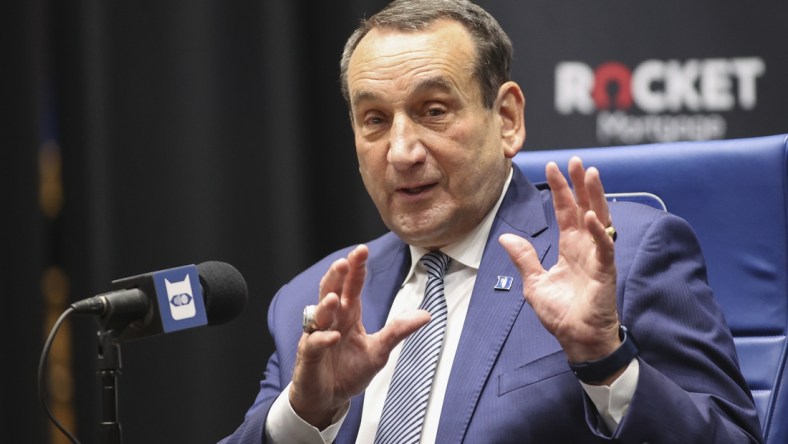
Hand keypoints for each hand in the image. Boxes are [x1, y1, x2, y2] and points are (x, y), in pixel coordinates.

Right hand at [289, 244, 430, 428]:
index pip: (352, 286)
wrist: (329, 400)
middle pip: (330, 291)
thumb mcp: (379, 351)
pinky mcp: (309, 356)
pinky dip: (323, 339)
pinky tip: (333, 337)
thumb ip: (398, 331)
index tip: (363, 250)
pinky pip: (314, 343)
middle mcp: (331, 320)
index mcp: (348, 314)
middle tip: (345, 261)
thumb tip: (426, 315)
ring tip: (335, 297)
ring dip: (326, 305)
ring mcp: (317, 336)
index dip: (356, 269)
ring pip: (318, 314)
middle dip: (336, 276)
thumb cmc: (349, 371)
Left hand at [499, 157, 619, 363]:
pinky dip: (598, 232)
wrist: (576, 339)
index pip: (565, 212)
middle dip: (579, 184)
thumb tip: (506, 237)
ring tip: (590, 173)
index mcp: (569, 248)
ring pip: (599, 219)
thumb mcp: (533, 283)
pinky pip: (604, 248)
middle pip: (583, 207)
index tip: (553, 168)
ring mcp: (597, 257)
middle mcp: (585, 248)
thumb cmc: (560, 314)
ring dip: (594, 196)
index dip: (560, 190)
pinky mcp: (605, 271)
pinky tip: (590, 216)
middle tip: (574, 161)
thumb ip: (524, 258)